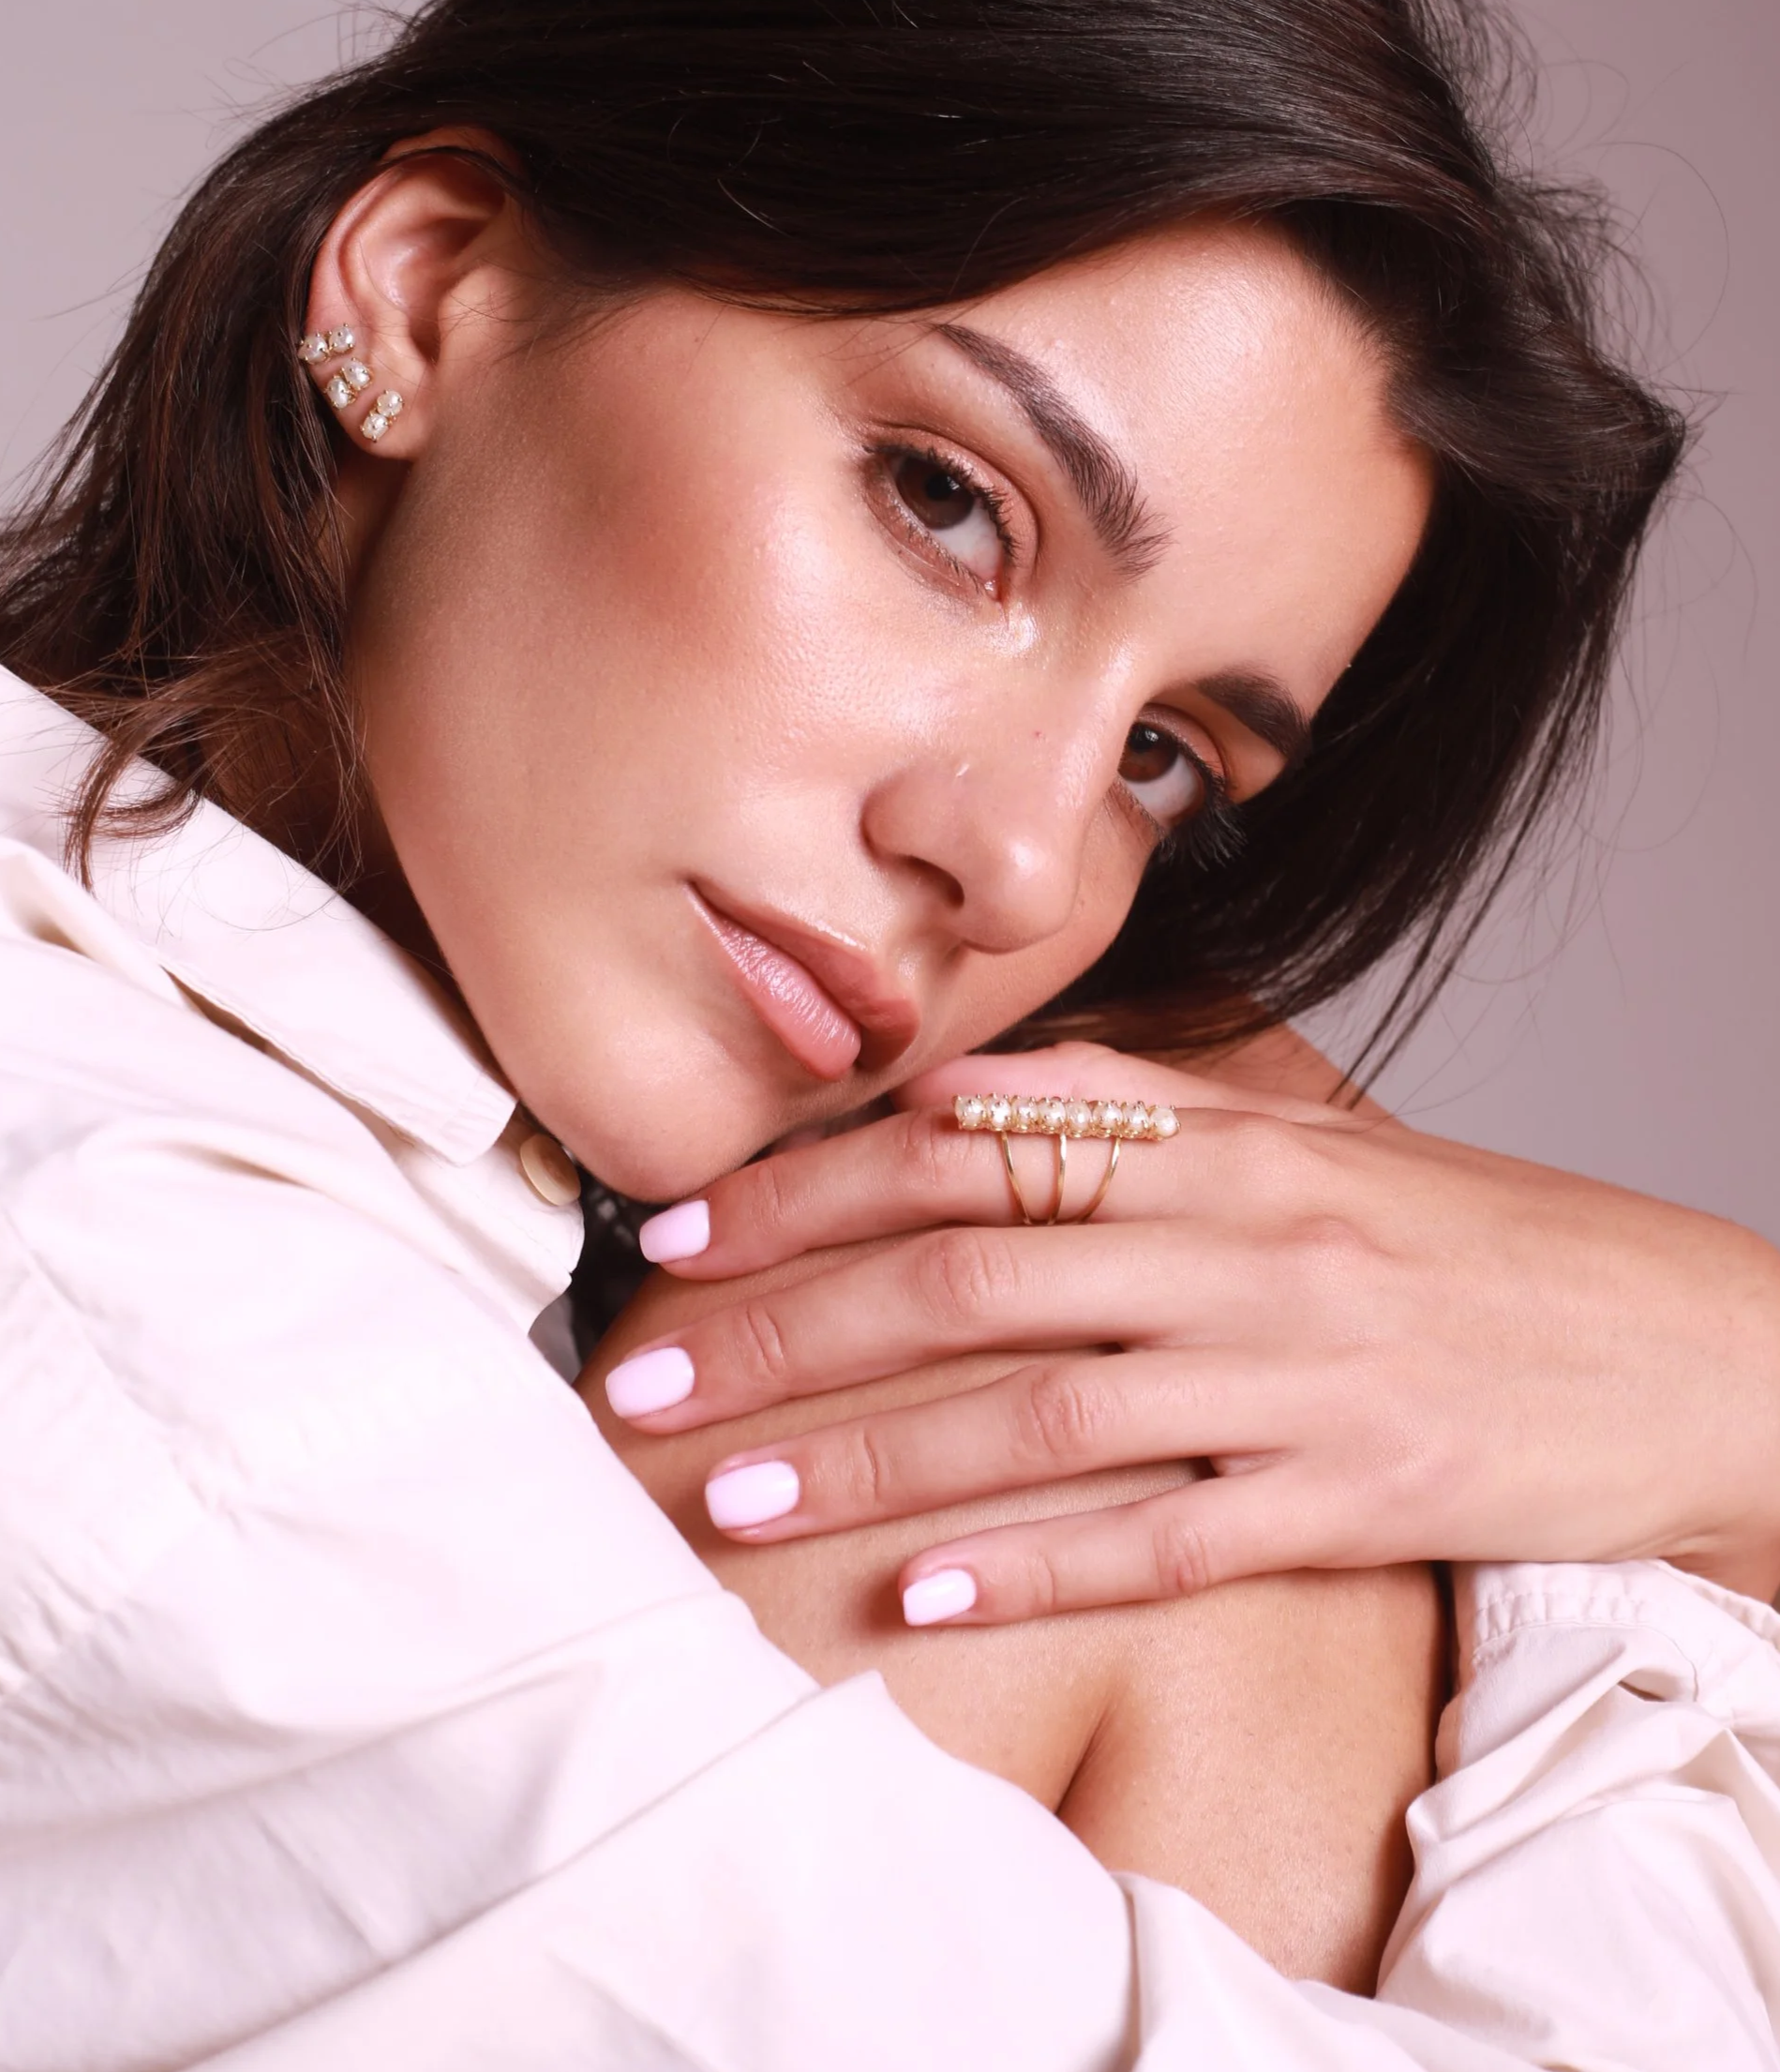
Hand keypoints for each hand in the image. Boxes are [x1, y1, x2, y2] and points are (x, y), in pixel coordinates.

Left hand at [601, 1041, 1779, 1623]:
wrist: (1683, 1347)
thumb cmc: (1476, 1243)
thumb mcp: (1314, 1144)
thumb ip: (1142, 1114)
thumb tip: (959, 1099)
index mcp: (1224, 1146)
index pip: (972, 1150)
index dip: (809, 1187)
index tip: (681, 1231)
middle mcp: (1241, 1245)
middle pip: (970, 1277)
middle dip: (786, 1327)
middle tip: (643, 1377)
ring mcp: (1294, 1376)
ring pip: (1038, 1410)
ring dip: (869, 1458)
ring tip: (731, 1498)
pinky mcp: (1349, 1498)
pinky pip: (1160, 1540)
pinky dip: (1030, 1566)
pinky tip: (915, 1597)